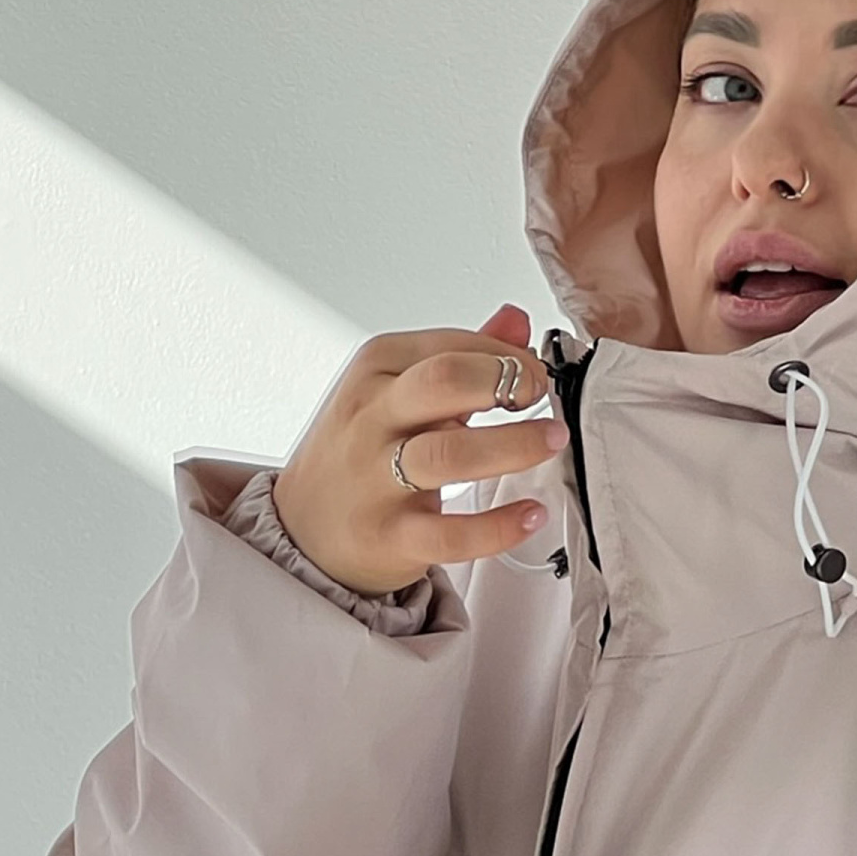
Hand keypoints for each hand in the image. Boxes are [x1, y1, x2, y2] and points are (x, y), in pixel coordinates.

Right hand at [272, 304, 569, 596]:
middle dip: (506, 380)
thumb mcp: (396, 392)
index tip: (536, 373)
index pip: (450, 345)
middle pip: (444, 381)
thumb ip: (459, 357)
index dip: (506, 355)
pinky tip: (532, 514)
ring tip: (552, 441)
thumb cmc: (358, 455)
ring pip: (450, 454)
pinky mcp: (389, 535)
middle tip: (541, 396)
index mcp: (374, 371)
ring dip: (514, 445)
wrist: (304, 531)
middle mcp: (371, 418)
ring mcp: (375, 479)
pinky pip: (451, 533)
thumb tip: (516, 319)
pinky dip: (499, 525)